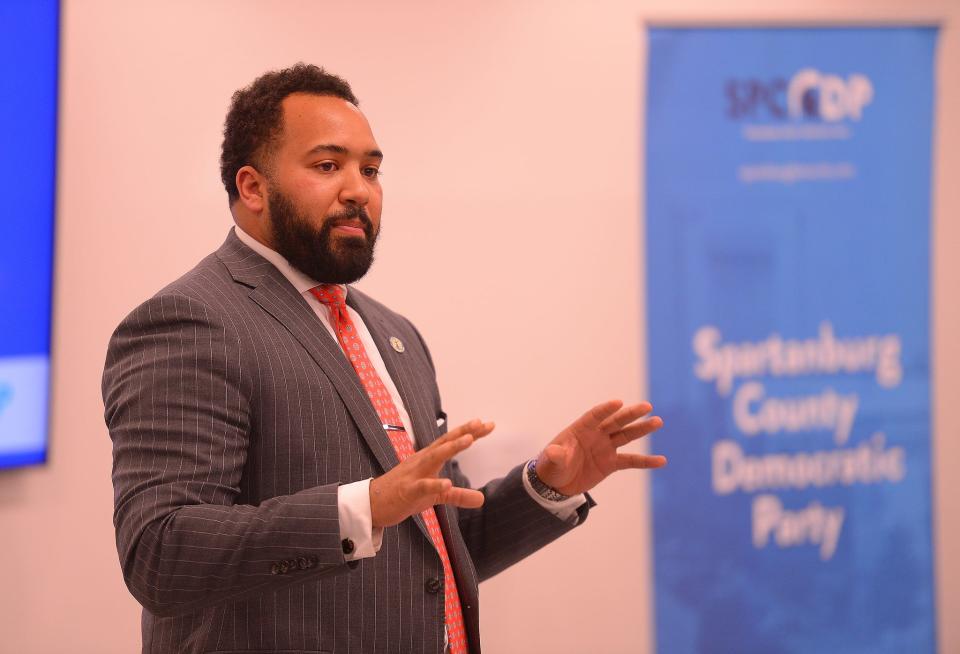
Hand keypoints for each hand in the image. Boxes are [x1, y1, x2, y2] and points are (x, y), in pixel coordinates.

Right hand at [369, 419, 494, 527]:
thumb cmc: (404, 494)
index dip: (469, 432)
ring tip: (470, 440)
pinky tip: (447, 483)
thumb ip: (458, 495)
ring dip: (451, 447)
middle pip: (445, 443)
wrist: (372, 504)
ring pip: (434, 457)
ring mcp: (414, 474)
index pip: (450, 442)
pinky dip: (435, 484)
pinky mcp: (407, 491)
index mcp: (428, 458)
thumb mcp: (434, 496)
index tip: (488, 424)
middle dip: (463, 432)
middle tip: (482, 423)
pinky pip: (422, 487)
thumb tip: (482, 500)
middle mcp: (422, 461)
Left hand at [534, 400, 664, 495]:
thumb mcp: (551, 462)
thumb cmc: (551, 467)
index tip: (618, 402)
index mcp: (580, 429)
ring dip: (641, 429)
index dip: (605, 410)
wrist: (556, 484)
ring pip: (626, 436)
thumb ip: (555, 456)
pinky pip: (631, 461)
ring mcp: (605, 448)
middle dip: (630, 414)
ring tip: (658, 421)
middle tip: (647, 406)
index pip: (594, 416)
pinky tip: (661, 460)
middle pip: (615, 421)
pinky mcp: (611, 463)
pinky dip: (645, 461)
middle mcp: (595, 435)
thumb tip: (554, 452)